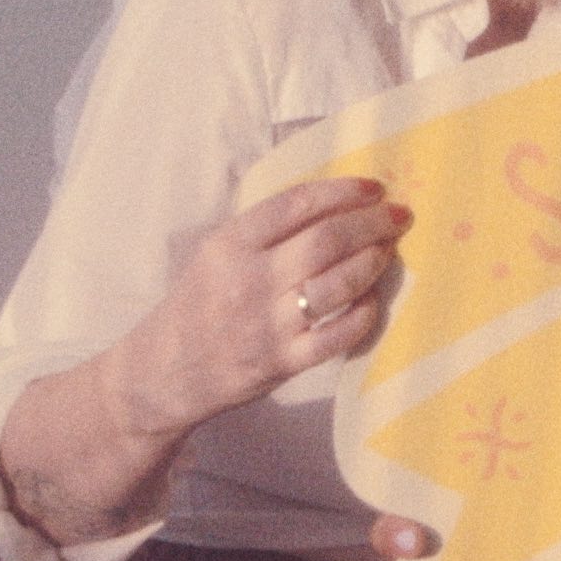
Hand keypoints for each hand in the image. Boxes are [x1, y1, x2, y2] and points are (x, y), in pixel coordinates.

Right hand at [112, 177, 409, 440]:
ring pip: (337, 285)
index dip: (341, 191)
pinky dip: (363, 314)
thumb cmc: (197, 304)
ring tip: (387, 250)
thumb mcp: (214, 254)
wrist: (161, 372)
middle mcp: (248, 280)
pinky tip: (371, 300)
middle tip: (399, 215)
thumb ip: (263, 230)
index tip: (372, 188)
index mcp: (229, 245)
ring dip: (372, 262)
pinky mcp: (281, 363)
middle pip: (326, 241)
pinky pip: (337, 335)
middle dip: (371, 223)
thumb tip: (332, 203)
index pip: (295, 204)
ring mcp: (267, 324)